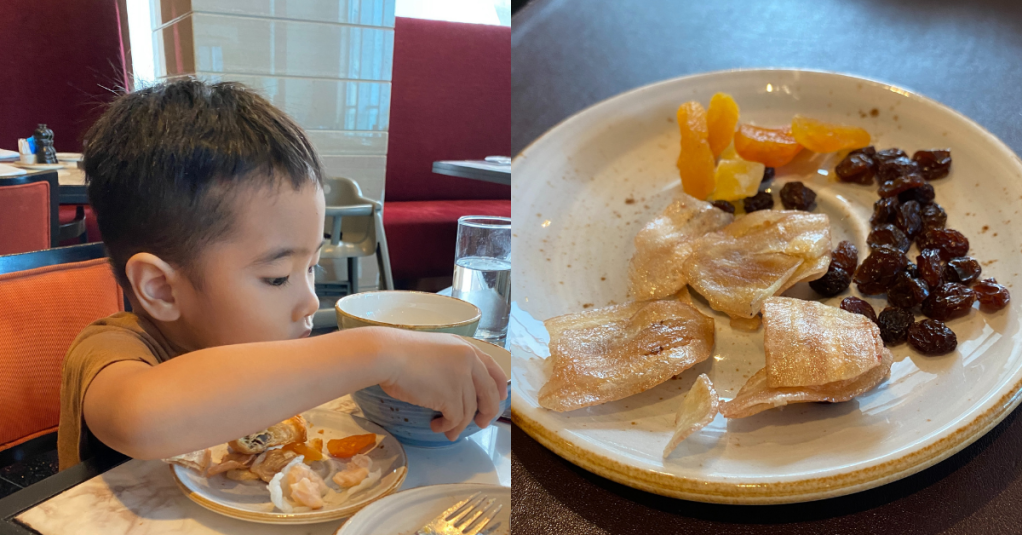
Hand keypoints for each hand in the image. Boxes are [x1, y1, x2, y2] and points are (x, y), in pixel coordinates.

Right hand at [372, 328, 508, 440]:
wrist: (388, 355)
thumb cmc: (402, 352)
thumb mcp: (436, 350)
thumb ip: (452, 364)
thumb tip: (455, 389)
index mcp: (466, 348)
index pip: (494, 369)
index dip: (500, 387)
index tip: (500, 399)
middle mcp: (469, 362)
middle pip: (490, 393)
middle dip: (488, 412)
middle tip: (481, 424)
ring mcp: (462, 379)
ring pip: (470, 411)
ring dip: (459, 424)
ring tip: (447, 430)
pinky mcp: (451, 396)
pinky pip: (456, 419)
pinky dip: (448, 427)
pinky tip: (436, 426)